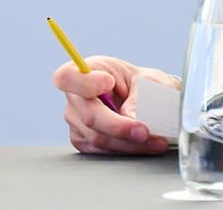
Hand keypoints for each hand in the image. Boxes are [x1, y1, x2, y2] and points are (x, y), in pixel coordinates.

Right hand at [55, 56, 179, 154]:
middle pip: (88, 115)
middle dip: (119, 127)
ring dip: (129, 144)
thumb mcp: (150, 80)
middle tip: (144, 131)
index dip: (84, 82)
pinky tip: (144, 146)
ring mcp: (77, 120)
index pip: (67, 76)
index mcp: (87, 70)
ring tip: (155, 142)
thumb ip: (140, 95)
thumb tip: (130, 118)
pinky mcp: (84, 140)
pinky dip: (126, 151)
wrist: (149, 101)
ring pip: (98, 138)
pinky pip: (102, 151)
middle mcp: (76, 96)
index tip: (108, 83)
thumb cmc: (145, 84)